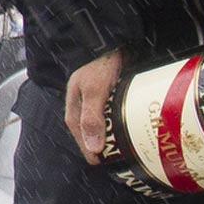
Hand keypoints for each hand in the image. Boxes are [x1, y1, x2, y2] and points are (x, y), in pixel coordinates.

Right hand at [62, 50, 124, 164]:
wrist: (113, 40)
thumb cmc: (99, 63)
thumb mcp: (95, 91)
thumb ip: (92, 119)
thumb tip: (93, 148)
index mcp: (74, 105)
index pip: (79, 135)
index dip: (89, 150)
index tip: (99, 162)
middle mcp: (83, 104)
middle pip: (90, 130)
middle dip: (100, 144)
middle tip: (114, 156)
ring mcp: (95, 99)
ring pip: (101, 122)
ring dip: (110, 132)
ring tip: (123, 144)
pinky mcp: (108, 93)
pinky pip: (112, 112)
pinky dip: (118, 120)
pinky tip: (128, 124)